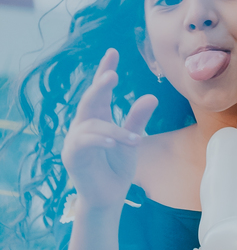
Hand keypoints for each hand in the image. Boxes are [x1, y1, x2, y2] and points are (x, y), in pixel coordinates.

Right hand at [62, 49, 156, 211]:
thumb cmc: (117, 167)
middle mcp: (84, 124)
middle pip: (89, 100)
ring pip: (91, 124)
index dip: (104, 70)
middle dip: (100, 86)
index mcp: (98, 117)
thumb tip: (152, 96)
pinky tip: (112, 141)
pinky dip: (98, 139)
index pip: (100, 90)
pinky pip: (84, 142)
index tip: (113, 52)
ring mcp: (75, 139)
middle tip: (112, 74)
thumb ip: (138, 119)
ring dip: (113, 129)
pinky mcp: (72, 155)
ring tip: (134, 138)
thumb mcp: (131, 140)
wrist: (107, 197)